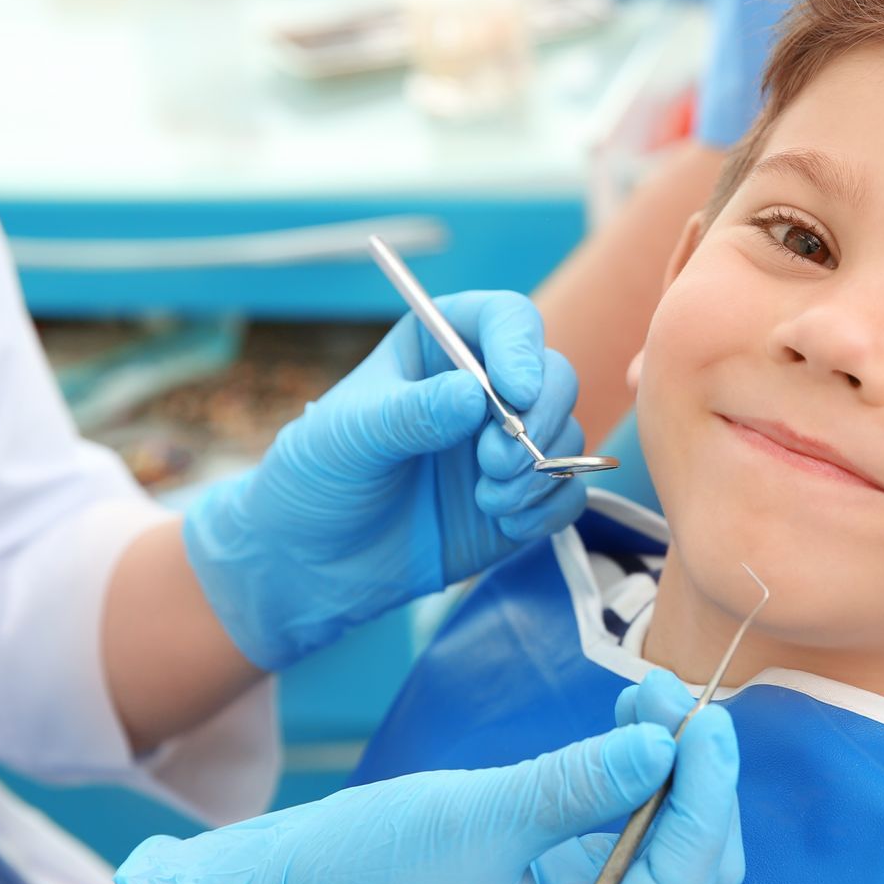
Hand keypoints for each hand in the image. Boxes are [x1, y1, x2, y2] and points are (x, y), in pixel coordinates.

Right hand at [114, 670, 744, 883]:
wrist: (316, 883)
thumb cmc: (379, 864)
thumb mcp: (476, 817)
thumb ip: (572, 786)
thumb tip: (659, 746)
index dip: (704, 801)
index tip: (705, 725)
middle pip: (695, 870)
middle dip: (698, 780)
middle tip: (678, 697)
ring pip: (678, 844)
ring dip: (676, 767)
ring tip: (652, 692)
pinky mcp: (581, 880)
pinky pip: (642, 826)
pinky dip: (647, 772)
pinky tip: (634, 718)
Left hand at [183, 291, 586, 669]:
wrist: (314, 564)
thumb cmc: (319, 479)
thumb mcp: (349, 437)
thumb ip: (410, 414)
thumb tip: (474, 396)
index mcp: (438, 347)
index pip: (505, 319)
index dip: (521, 347)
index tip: (515, 391)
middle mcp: (483, 388)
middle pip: (553, 375)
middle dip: (538, 419)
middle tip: (493, 462)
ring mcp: (506, 444)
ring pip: (567, 434)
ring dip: (538, 470)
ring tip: (486, 501)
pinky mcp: (521, 498)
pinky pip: (568, 491)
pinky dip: (548, 507)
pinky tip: (504, 524)